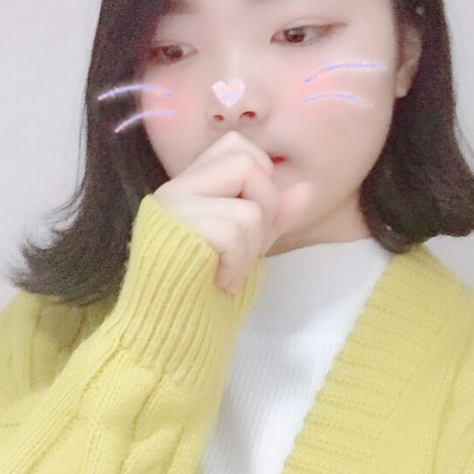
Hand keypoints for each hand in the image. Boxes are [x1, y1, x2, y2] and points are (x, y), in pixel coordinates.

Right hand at [152, 131, 312, 293]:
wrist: (167, 328)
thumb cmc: (204, 287)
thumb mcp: (248, 244)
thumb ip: (273, 214)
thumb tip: (307, 189)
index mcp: (190, 184)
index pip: (236, 146)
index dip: (259, 176)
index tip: (250, 216)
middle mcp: (176, 188)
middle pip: (245, 163)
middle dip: (264, 208)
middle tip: (245, 245)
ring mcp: (172, 208)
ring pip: (248, 208)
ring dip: (250, 249)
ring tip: (229, 271)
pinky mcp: (174, 233)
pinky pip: (233, 235)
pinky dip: (237, 265)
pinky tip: (220, 281)